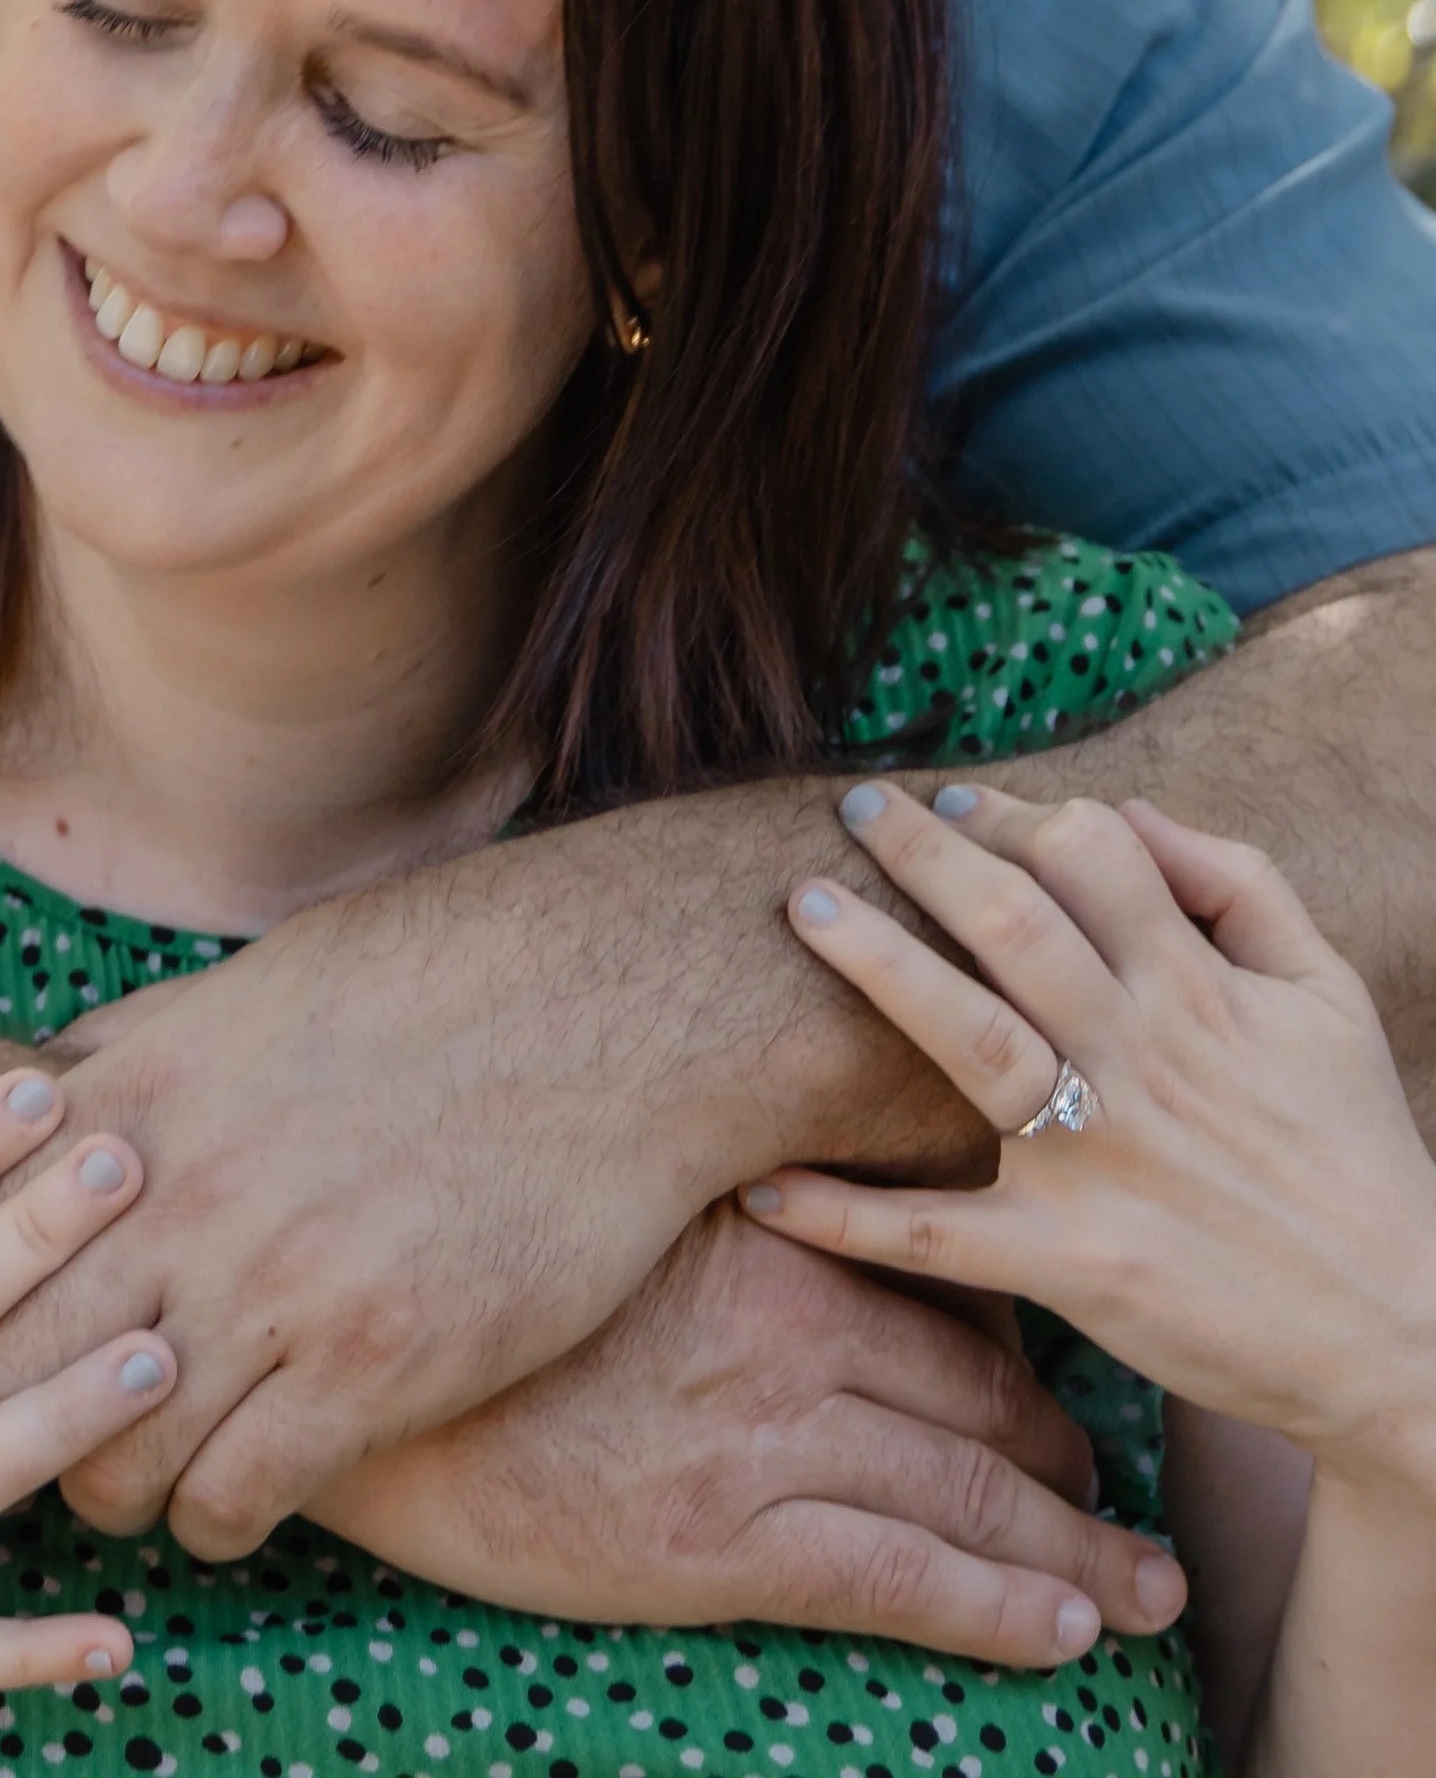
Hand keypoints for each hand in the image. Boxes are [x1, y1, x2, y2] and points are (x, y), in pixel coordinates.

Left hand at [0, 808, 847, 1555]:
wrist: (600, 1009)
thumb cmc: (429, 983)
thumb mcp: (247, 988)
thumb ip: (135, 1052)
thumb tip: (44, 1091)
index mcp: (135, 1096)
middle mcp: (178, 1196)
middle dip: (6, 1426)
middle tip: (52, 1433)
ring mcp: (273, 1285)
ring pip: (108, 1462)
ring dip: (117, 1487)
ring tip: (156, 1472)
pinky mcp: (372, 1364)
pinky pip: (235, 1498)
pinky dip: (219, 1517)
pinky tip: (244, 1490)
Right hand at [309, 1202, 1185, 1666]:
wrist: (340, 1370)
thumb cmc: (454, 1277)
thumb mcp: (592, 1202)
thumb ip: (694, 1191)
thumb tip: (765, 1182)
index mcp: (758, 1224)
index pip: (937, 1266)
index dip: (1014, 1317)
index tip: (1052, 1348)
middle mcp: (784, 1317)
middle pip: (982, 1381)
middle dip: (1064, 1444)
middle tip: (1119, 1484)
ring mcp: (760, 1430)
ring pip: (972, 1485)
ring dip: (1076, 1541)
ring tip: (1139, 1580)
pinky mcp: (720, 1541)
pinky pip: (907, 1579)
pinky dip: (1006, 1606)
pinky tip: (1066, 1625)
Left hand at [746, 781, 1435, 1491]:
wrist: (1402, 1336)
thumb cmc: (1357, 1152)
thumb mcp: (1331, 996)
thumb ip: (1242, 883)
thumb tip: (1128, 806)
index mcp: (1201, 990)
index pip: (1090, 854)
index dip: (1013, 811)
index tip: (951, 799)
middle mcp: (1142, 1060)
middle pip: (1012, 922)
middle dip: (922, 854)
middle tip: (850, 810)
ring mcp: (1101, 1162)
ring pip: (969, 1039)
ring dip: (876, 967)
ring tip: (802, 906)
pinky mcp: (1070, 1264)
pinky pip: (937, 1235)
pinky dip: (845, 1217)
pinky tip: (765, 1188)